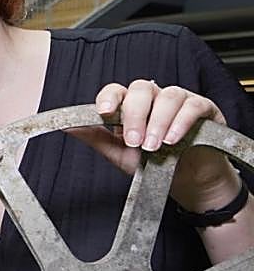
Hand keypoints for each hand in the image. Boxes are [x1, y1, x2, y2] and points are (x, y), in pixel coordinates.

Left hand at [83, 80, 241, 211]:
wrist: (185, 180)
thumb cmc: (151, 163)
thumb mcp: (118, 153)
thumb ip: (95, 137)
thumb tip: (67, 126)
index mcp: (130, 104)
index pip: (117, 90)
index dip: (109, 97)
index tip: (104, 111)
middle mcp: (154, 97)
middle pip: (141, 90)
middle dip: (134, 115)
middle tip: (133, 141)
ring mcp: (179, 100)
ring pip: (167, 96)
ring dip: (158, 122)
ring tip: (153, 146)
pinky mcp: (203, 108)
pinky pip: (192, 106)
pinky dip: (181, 122)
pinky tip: (172, 139)